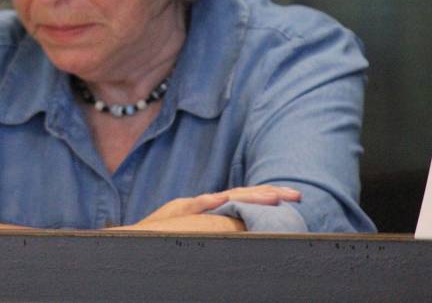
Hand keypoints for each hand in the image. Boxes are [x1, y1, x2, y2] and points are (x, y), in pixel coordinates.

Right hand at [134, 184, 300, 226]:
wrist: (133, 236)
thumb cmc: (163, 237)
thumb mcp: (195, 231)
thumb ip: (216, 228)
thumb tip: (245, 232)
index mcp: (211, 207)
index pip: (244, 198)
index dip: (267, 196)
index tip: (292, 197)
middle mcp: (205, 203)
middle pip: (242, 194)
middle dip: (270, 194)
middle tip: (297, 195)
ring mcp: (193, 206)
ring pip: (226, 197)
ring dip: (251, 196)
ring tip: (275, 197)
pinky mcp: (179, 211)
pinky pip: (198, 205)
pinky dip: (213, 202)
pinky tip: (226, 200)